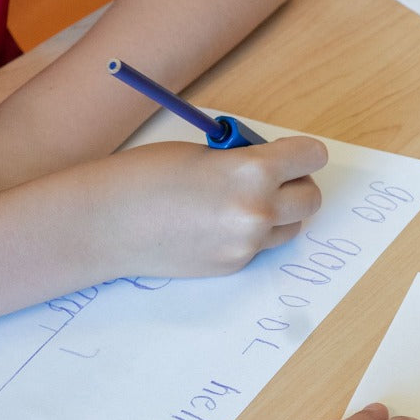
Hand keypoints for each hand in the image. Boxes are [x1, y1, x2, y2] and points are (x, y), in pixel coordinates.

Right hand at [101, 135, 326, 276]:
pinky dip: (250, 234)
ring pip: (290, 227)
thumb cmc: (146, 175)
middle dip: (296, 183)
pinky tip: (215, 223)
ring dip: (278, 212)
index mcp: (253, 170)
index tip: (293, 152)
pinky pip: (260, 247)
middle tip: (273, 177)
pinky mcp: (232, 266)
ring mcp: (246, 245)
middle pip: (310, 198)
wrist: (107, 223)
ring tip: (241, 200)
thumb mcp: (204, 152)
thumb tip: (272, 166)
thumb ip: (244, 159)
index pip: (312, 157)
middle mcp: (258, 211)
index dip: (302, 152)